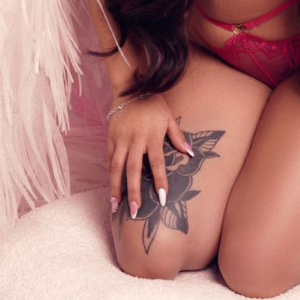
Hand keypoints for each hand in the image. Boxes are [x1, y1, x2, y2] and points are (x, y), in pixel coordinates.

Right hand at [107, 90, 191, 219]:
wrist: (130, 87)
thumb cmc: (153, 103)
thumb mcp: (168, 117)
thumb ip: (177, 136)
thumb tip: (190, 153)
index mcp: (152, 136)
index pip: (157, 163)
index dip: (160, 181)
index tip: (162, 198)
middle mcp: (135, 139)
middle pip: (133, 170)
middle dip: (133, 192)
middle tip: (135, 212)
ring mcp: (120, 139)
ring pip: (117, 168)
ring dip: (116, 188)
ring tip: (115, 207)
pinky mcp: (110, 138)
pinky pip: (110, 160)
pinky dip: (110, 175)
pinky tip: (111, 189)